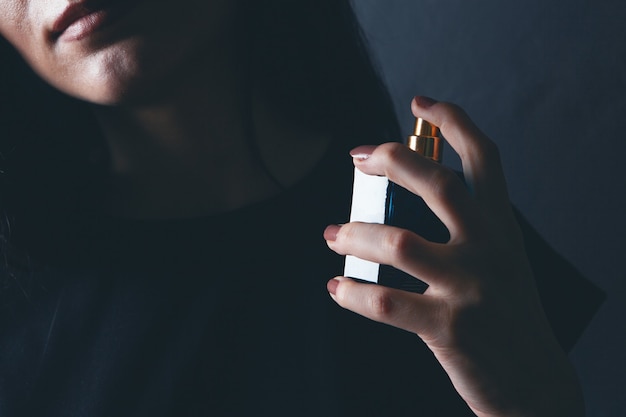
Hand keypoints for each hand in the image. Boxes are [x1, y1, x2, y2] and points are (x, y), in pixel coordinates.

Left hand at [324, 96, 583, 416]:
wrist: (537, 384)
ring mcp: (469, 288)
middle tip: (358, 157)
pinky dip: (352, 293)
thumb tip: (402, 202)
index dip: (453, 122)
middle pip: (438, 183)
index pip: (484, 159)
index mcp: (503, 228)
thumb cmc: (508, 316)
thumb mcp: (501, 262)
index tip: (421, 103)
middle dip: (394, 159)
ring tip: (332, 234)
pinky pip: (385, 302)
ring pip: (398, 241)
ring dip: (354, 233)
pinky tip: (337, 287)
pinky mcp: (448, 329)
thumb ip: (467, 231)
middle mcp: (489, 249)